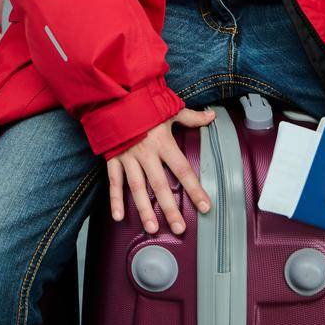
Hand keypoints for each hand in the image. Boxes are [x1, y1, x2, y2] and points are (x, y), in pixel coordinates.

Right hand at [106, 108, 215, 235]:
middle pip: (160, 185)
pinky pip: (114, 181)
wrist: (113, 96)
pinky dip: (114, 199)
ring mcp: (128, 157)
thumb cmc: (143, 103)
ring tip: (152, 228)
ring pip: (137, 188)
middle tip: (179, 228)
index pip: (183, 169)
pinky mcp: (113, 158)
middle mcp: (146, 152)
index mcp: (163, 142)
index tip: (205, 206)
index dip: (195, 189)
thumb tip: (212, 115)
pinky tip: (118, 217)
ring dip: (144, 209)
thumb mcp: (168, 108)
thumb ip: (191, 116)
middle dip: (170, 208)